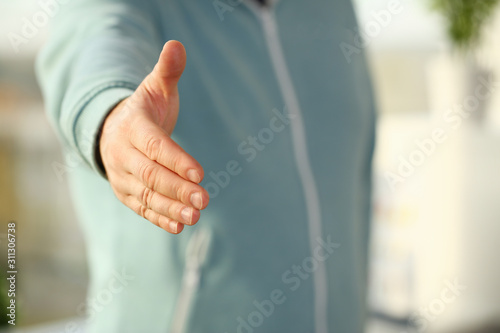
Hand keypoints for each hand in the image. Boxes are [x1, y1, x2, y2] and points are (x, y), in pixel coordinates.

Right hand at [99, 41, 208, 233]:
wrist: (112, 131)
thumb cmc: (143, 109)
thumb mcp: (154, 88)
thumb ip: (167, 71)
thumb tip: (177, 46)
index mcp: (132, 127)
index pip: (155, 146)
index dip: (176, 160)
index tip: (200, 173)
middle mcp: (123, 155)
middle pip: (151, 175)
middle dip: (177, 188)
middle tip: (204, 200)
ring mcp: (123, 177)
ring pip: (147, 196)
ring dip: (171, 208)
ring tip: (195, 217)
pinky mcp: (127, 193)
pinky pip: (143, 208)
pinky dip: (160, 218)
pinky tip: (180, 226)